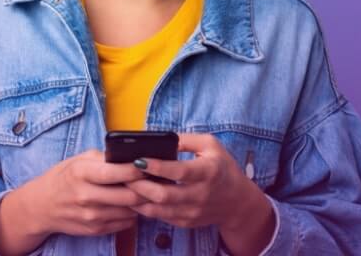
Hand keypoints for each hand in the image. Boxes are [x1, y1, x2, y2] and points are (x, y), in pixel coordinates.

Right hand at [24, 148, 151, 236]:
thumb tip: (131, 157)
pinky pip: (125, 222)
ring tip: (147, 191)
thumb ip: (104, 158)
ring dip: (142, 201)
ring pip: (130, 210)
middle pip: (129, 195)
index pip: (116, 172)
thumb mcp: (78, 160)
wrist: (41, 206)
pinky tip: (132, 203)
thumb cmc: (63, 178)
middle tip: (156, 180)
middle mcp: (86, 196)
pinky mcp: (95, 229)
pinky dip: (133, 213)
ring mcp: (91, 216)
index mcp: (81, 173)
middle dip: (147, 187)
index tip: (148, 164)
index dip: (137, 169)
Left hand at [122, 133, 271, 232]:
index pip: (179, 171)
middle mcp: (201, 195)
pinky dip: (146, 208)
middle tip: (124, 174)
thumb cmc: (222, 167)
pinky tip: (135, 197)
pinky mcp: (187, 222)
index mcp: (208, 172)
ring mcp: (193, 212)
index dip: (156, 166)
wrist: (237, 201)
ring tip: (125, 186)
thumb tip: (160, 137)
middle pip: (164, 195)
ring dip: (138, 199)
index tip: (138, 159)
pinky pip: (161, 218)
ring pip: (159, 210)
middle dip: (140, 185)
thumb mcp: (210, 145)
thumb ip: (186, 139)